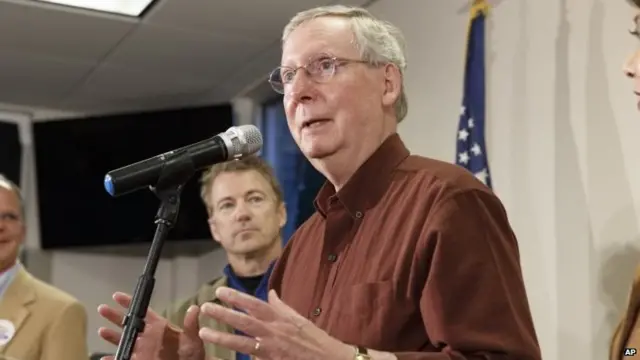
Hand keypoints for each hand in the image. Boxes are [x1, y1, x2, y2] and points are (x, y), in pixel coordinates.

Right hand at [97, 292, 205, 359]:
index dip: (130, 303)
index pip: (142, 312)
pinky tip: (105, 358)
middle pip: (128, 324)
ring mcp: (141, 350)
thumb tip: (195, 308)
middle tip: (102, 308)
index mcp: (158, 326)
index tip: (117, 295)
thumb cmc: (192, 352)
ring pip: (122, 341)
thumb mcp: (192, 337)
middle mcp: (147, 336)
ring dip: (111, 336)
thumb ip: (191, 324)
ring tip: (101, 330)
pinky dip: (113, 359)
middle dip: (114, 316)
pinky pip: (122, 359)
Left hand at [198, 287, 354, 359]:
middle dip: (224, 313)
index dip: (237, 298)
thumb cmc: (315, 340)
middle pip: (244, 321)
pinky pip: (252, 358)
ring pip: (242, 342)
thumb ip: (282, 307)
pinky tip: (222, 357)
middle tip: (205, 307)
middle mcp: (274, 332)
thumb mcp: (299, 319)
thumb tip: (271, 293)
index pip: (255, 305)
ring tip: (204, 331)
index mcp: (280, 319)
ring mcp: (272, 349)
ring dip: (222, 337)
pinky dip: (240, 357)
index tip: (221, 292)